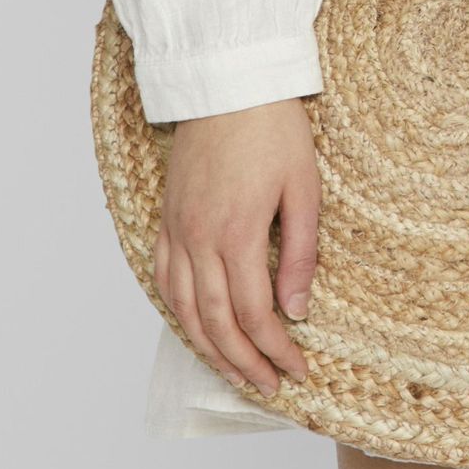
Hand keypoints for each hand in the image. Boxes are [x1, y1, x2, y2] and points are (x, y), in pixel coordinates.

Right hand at [154, 97, 319, 396]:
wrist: (227, 80)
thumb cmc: (272, 126)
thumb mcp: (303, 186)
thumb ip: (300, 252)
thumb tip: (298, 310)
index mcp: (237, 233)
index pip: (255, 314)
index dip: (276, 350)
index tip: (299, 370)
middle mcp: (199, 239)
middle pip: (217, 323)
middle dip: (245, 363)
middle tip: (271, 387)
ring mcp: (178, 229)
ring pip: (185, 309)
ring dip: (210, 348)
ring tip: (238, 373)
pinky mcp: (168, 217)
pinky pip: (165, 279)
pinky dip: (180, 313)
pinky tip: (197, 327)